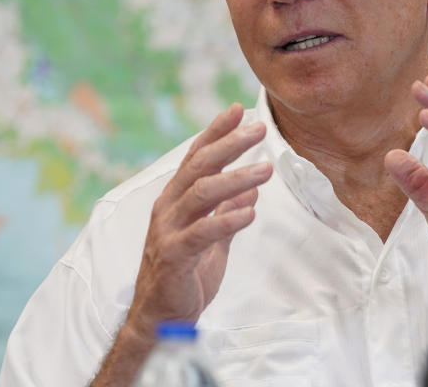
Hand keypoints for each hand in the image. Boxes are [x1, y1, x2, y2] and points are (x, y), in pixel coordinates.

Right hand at [125, 103, 271, 338]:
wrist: (161, 319)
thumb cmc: (186, 275)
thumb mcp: (214, 239)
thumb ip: (228, 213)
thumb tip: (251, 190)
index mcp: (175, 199)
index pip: (196, 156)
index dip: (216, 132)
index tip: (239, 109)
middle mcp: (168, 208)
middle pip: (199, 167)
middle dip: (229, 145)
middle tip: (259, 129)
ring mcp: (167, 231)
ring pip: (200, 194)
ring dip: (236, 179)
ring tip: (266, 169)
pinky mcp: (174, 257)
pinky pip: (201, 233)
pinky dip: (226, 220)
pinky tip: (250, 211)